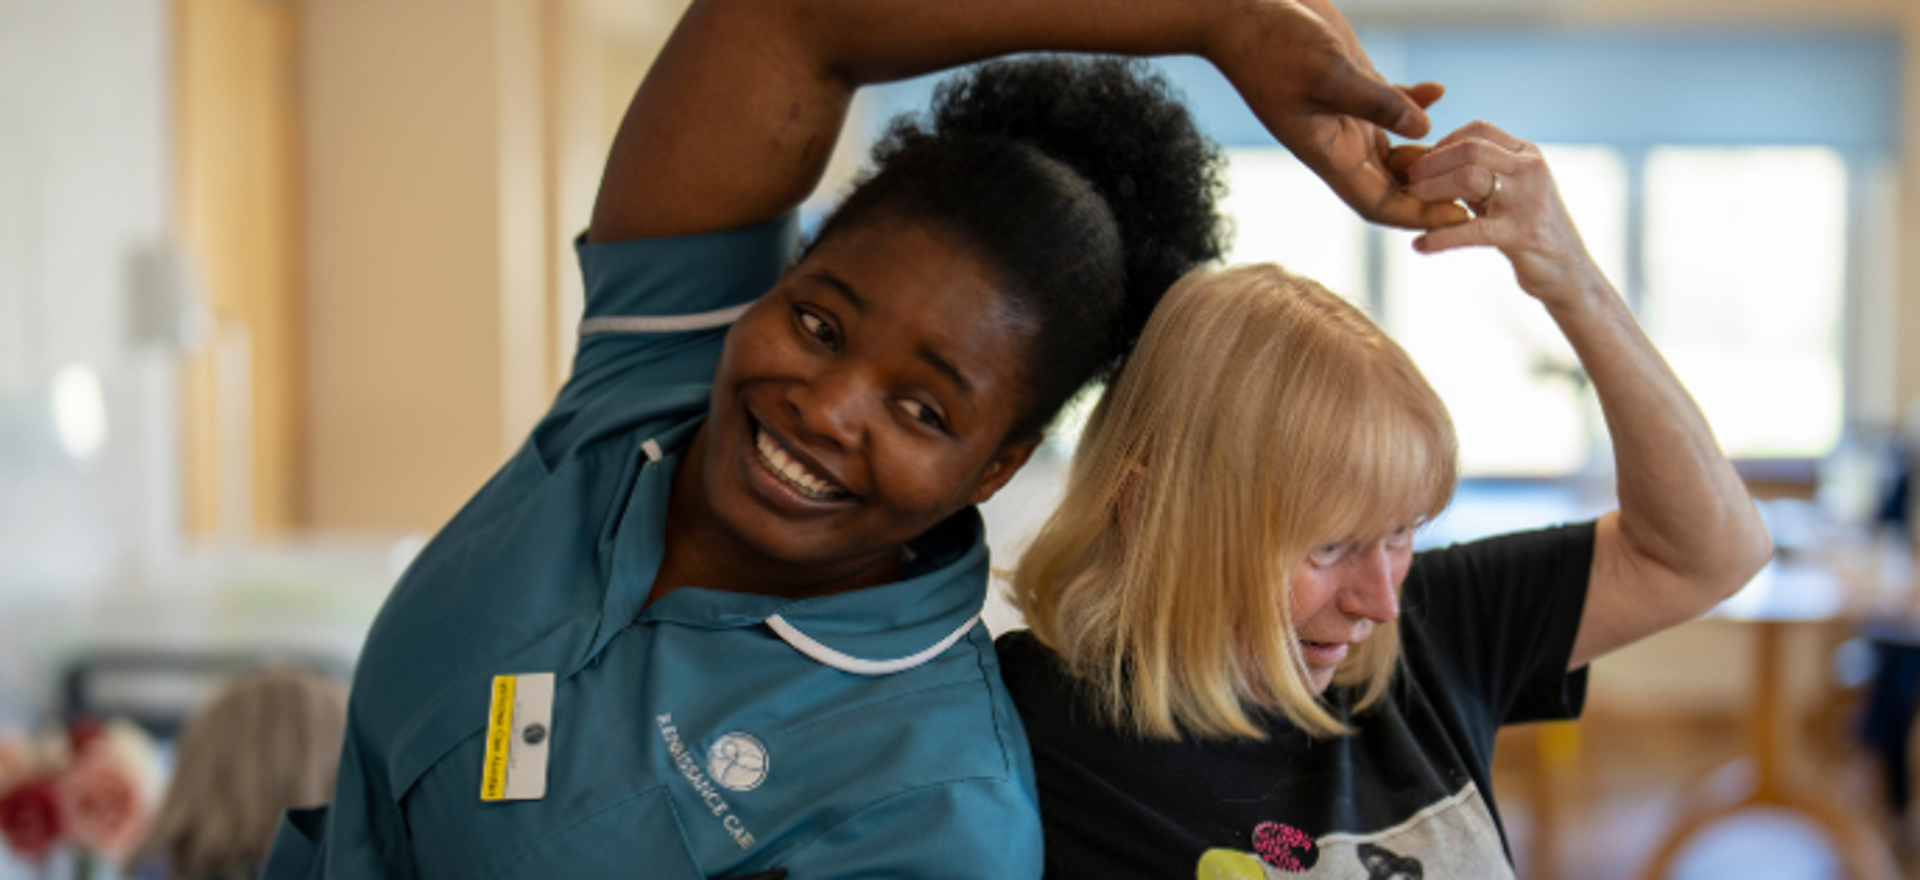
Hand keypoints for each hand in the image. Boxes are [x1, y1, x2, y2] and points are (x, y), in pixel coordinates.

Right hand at [1212, 1, 1469, 229]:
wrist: (1241, 14)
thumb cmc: (1273, 46)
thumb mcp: (1329, 73)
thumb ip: (1378, 101)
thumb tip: (1424, 130)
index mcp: (1328, 153)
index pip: (1379, 205)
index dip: (1420, 216)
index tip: (1461, 216)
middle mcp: (1340, 142)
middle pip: (1395, 185)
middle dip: (1435, 190)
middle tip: (1480, 182)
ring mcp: (1347, 115)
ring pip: (1398, 151)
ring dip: (1432, 152)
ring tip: (1469, 144)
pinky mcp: (1352, 86)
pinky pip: (1394, 107)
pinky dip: (1419, 103)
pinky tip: (1439, 87)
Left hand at [1402, 121, 1605, 306]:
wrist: (1568, 272)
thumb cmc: (1528, 229)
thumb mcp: (1508, 192)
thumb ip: (1479, 174)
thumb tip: (1430, 162)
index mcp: (1527, 154)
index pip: (1479, 130)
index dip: (1442, 143)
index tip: (1420, 162)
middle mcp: (1530, 170)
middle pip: (1470, 149)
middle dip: (1432, 163)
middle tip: (1408, 181)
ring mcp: (1528, 201)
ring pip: (1469, 179)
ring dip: (1432, 190)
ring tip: (1411, 204)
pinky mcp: (1523, 235)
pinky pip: (1473, 230)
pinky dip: (1441, 237)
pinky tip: (1420, 246)